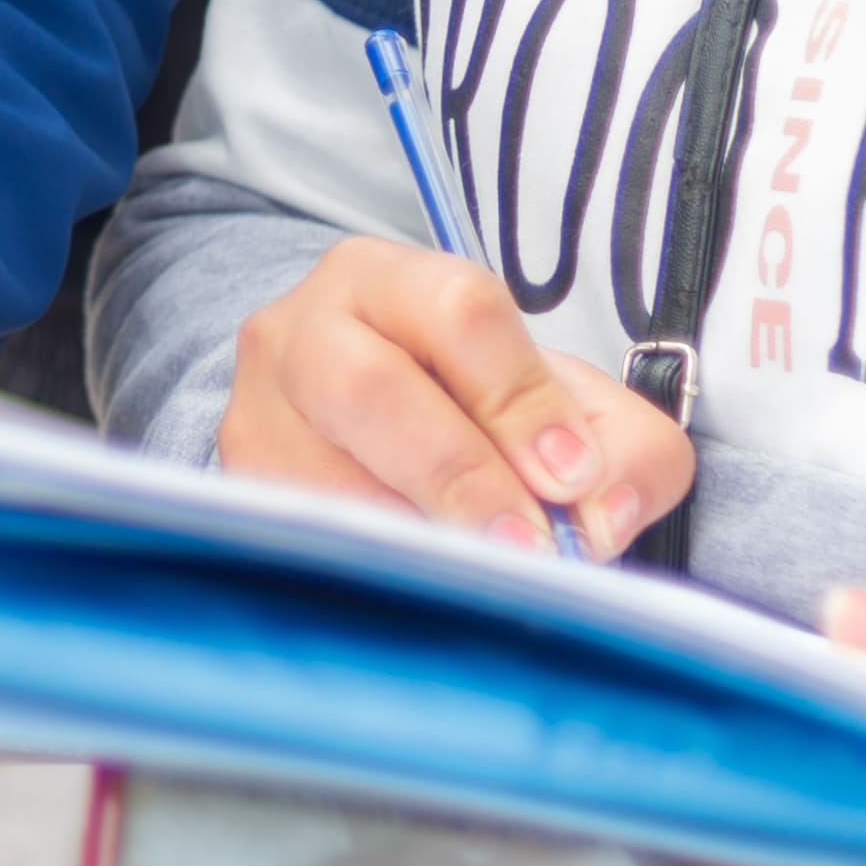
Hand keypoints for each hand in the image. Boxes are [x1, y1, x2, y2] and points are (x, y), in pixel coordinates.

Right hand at [223, 238, 696, 558]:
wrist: (374, 434)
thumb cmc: (480, 414)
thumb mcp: (570, 409)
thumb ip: (626, 449)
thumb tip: (604, 513)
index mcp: (389, 279)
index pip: (459, 313)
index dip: (521, 398)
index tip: (572, 477)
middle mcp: (300, 330)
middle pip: (369, 388)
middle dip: (460, 473)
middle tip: (527, 546)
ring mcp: (256, 412)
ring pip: (323, 475)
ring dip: (415, 534)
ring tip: (482, 575)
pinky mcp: (238, 490)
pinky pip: (300, 536)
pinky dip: (371, 569)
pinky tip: (421, 585)